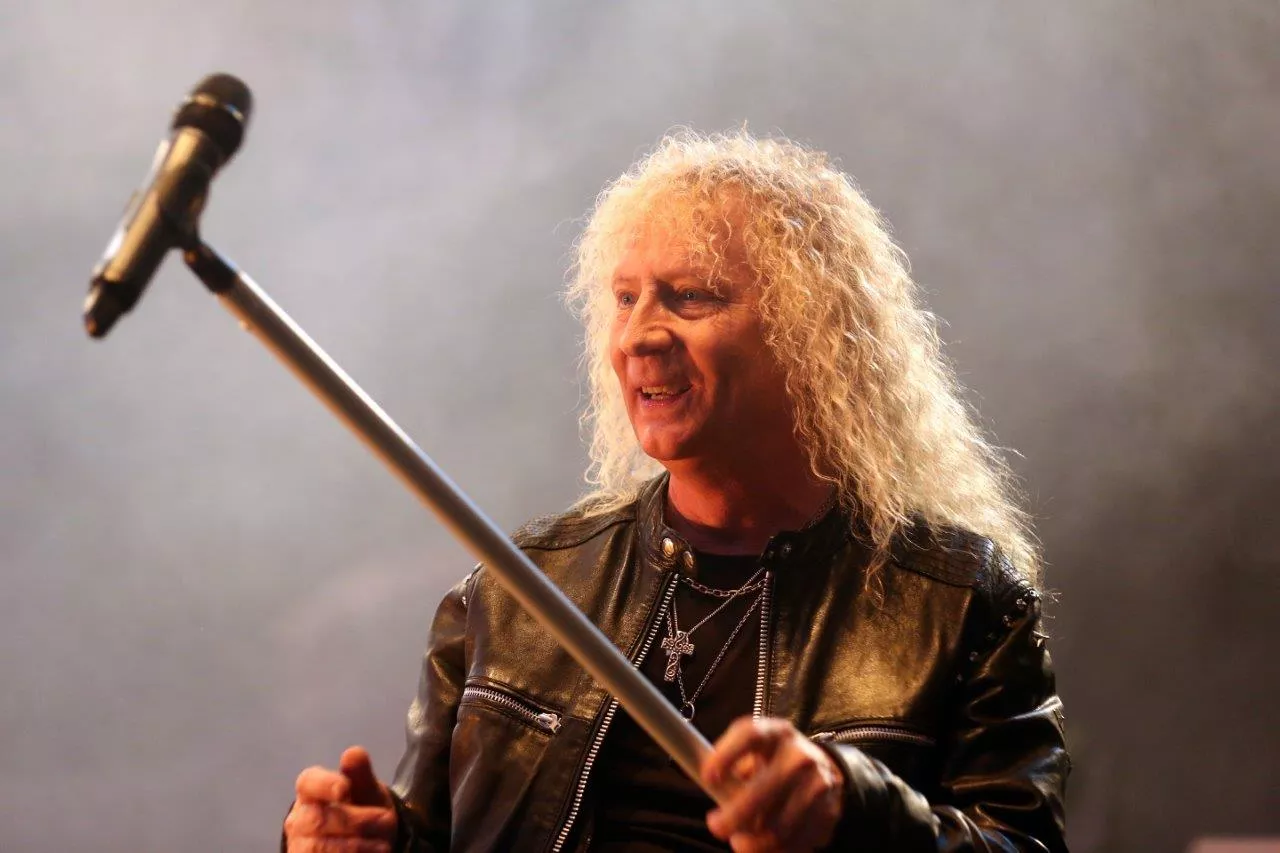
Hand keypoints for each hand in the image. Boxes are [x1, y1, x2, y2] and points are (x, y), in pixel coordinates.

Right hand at [284, 746, 397, 851]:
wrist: (365, 841)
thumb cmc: (363, 809)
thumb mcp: (368, 791)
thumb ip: (360, 774)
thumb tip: (353, 753)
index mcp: (310, 791)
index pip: (309, 783)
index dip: (325, 785)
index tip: (345, 789)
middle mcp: (299, 819)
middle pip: (320, 820)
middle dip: (359, 822)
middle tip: (386, 821)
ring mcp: (300, 846)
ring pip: (322, 848)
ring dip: (359, 846)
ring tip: (383, 844)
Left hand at [701, 717, 844, 851]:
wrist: (824, 767)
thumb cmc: (773, 760)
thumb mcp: (754, 750)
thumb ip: (732, 764)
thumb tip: (710, 785)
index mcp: (776, 733)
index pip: (749, 735)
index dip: (726, 756)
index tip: (707, 779)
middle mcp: (800, 755)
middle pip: (762, 791)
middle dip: (733, 817)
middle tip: (716, 827)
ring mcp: (818, 785)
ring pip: (776, 828)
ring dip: (751, 842)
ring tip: (739, 840)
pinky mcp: (828, 813)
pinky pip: (794, 843)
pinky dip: (773, 850)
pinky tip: (763, 845)